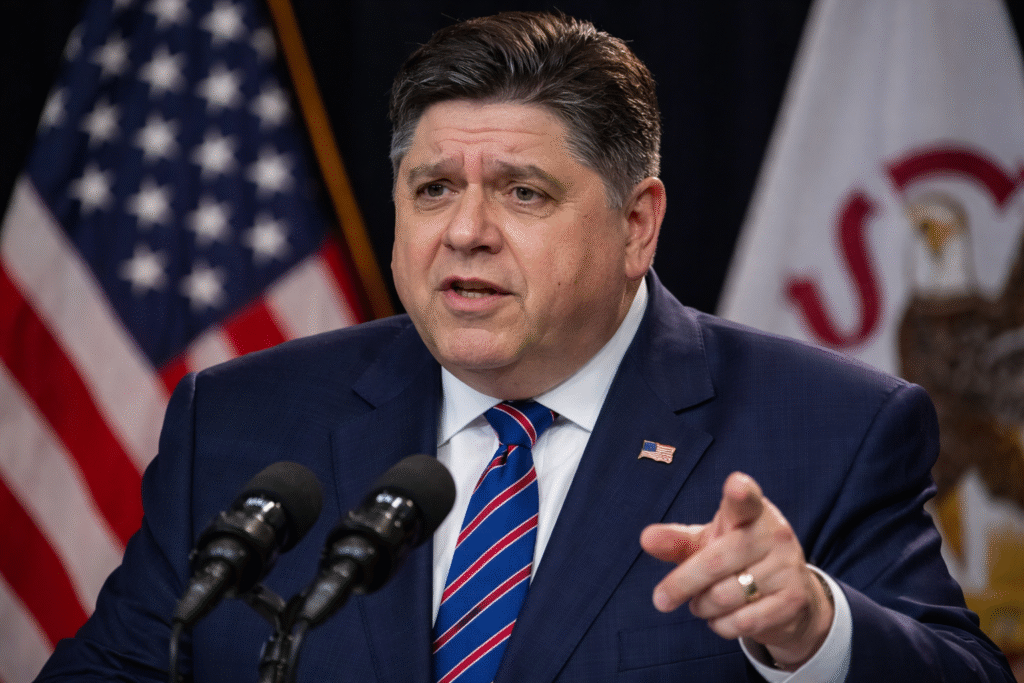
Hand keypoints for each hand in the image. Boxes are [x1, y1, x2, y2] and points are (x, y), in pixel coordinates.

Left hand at [639, 472, 832, 670]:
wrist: (789, 597)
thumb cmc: (738, 559)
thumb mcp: (707, 544)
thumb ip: (677, 541)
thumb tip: (646, 539)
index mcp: (752, 512)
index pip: (745, 499)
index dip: (740, 492)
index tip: (735, 485)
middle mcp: (775, 534)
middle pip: (715, 561)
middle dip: (681, 584)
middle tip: (660, 599)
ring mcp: (788, 566)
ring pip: (725, 596)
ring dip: (703, 606)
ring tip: (702, 603)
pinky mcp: (794, 600)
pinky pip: (743, 622)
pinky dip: (721, 626)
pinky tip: (722, 618)